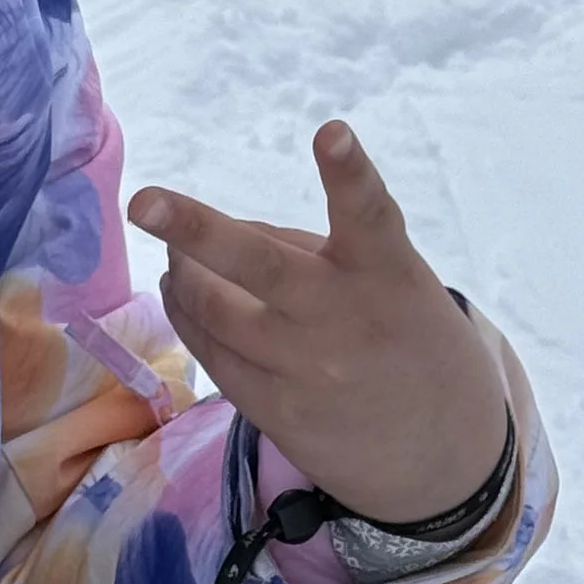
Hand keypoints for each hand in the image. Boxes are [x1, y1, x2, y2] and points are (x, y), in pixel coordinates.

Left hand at [127, 123, 505, 525]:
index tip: (332, 131)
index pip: (370, 215)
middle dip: (197, 231)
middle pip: (261, 269)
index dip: (350, 172)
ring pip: (214, 312)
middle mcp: (342, 320)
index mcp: (384, 273)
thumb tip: (209, 235)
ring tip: (174, 254)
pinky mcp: (277, 413)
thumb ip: (306, 246)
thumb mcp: (385, 278)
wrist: (439, 452)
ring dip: (183, 275)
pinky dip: (189, 319)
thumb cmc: (401, 333)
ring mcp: (306, 372)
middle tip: (143, 202)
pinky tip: (181, 298)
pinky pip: (213, 357)